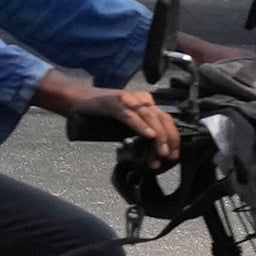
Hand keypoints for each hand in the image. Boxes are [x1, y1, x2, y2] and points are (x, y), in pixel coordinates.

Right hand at [35, 65, 181, 157]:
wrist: (79, 99)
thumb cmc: (103, 113)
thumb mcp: (127, 122)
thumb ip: (140, 129)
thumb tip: (153, 149)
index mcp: (146, 102)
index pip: (166, 118)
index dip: (173, 136)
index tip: (175, 153)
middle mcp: (141, 98)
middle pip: (162, 118)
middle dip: (168, 139)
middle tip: (169, 157)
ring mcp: (128, 99)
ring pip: (149, 117)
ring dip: (157, 137)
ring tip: (161, 152)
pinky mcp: (114, 103)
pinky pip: (131, 116)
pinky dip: (141, 126)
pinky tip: (148, 136)